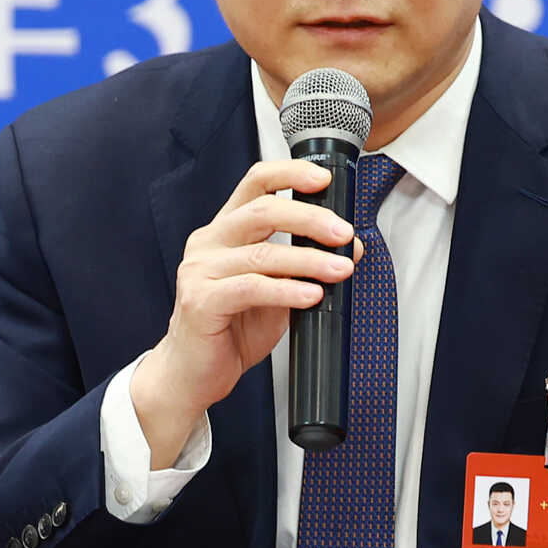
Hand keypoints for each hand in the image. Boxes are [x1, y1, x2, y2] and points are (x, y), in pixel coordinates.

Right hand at [131, 159, 361, 467]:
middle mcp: (209, 242)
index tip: (325, 179)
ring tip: (341, 269)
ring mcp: (200, 270)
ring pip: (263, 253)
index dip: (290, 174)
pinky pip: (252, 288)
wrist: (194, 373)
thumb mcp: (278, 290)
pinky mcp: (200, 300)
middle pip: (262, 211)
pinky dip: (287, 291)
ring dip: (309, 261)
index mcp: (225, 229)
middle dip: (310, 218)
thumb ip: (306, 265)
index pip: (256, 183)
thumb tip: (353, 246)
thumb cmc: (232, 329)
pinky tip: (311, 295)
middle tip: (343, 233)